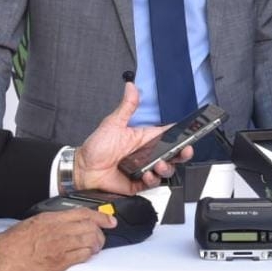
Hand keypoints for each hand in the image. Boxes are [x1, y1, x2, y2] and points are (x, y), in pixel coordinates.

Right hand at [0, 209, 114, 270]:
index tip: (110, 220)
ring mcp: (59, 245)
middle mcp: (58, 229)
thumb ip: (50, 224)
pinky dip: (88, 255)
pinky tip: (86, 257)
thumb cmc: (9, 244)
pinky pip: (82, 255)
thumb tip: (63, 227)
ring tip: (95, 249)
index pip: (83, 213)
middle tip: (102, 239)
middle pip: (91, 227)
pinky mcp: (58, 262)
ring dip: (96, 245)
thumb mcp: (32, 224)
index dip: (101, 217)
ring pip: (90, 241)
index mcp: (51, 218)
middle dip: (101, 233)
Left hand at [73, 83, 193, 193]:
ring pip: (166, 169)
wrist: (82, 170)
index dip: (181, 135)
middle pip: (173, 154)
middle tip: (184, 151)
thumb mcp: (113, 124)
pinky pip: (152, 183)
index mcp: (144, 138)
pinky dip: (153, 180)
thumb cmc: (96, 147)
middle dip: (183, 153)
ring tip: (160, 164)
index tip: (189, 133)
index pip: (168, 135)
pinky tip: (148, 174)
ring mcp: (144, 169)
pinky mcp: (138, 183)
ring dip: (167, 167)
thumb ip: (126, 107)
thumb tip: (131, 87)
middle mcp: (147, 154)